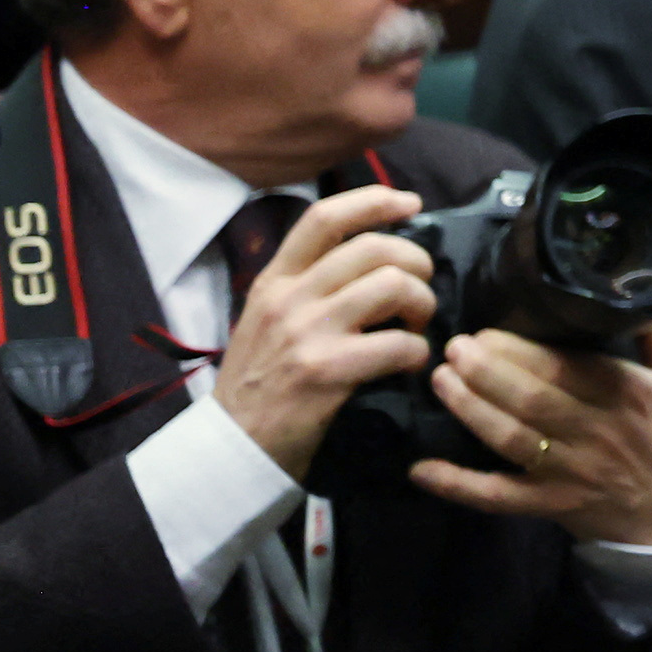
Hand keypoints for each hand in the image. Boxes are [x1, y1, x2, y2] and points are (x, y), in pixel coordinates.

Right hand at [214, 187, 436, 481]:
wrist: (229, 450)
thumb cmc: (259, 384)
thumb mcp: (266, 320)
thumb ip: (308, 286)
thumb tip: (373, 255)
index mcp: (274, 281)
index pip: (324, 218)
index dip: (375, 201)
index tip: (411, 204)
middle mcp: (288, 299)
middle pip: (374, 248)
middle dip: (416, 262)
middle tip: (420, 290)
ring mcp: (306, 334)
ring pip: (393, 287)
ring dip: (422, 304)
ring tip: (416, 326)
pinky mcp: (326, 373)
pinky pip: (399, 344)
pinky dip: (417, 352)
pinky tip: (410, 364)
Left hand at [411, 318, 651, 546]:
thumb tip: (635, 282)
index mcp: (631, 395)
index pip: (568, 368)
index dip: (522, 350)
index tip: (487, 330)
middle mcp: (599, 432)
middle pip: (533, 399)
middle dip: (486, 371)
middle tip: (453, 347)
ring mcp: (572, 473)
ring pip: (511, 439)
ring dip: (470, 410)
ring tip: (440, 381)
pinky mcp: (552, 506)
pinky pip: (499, 497)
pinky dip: (459, 485)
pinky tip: (421, 469)